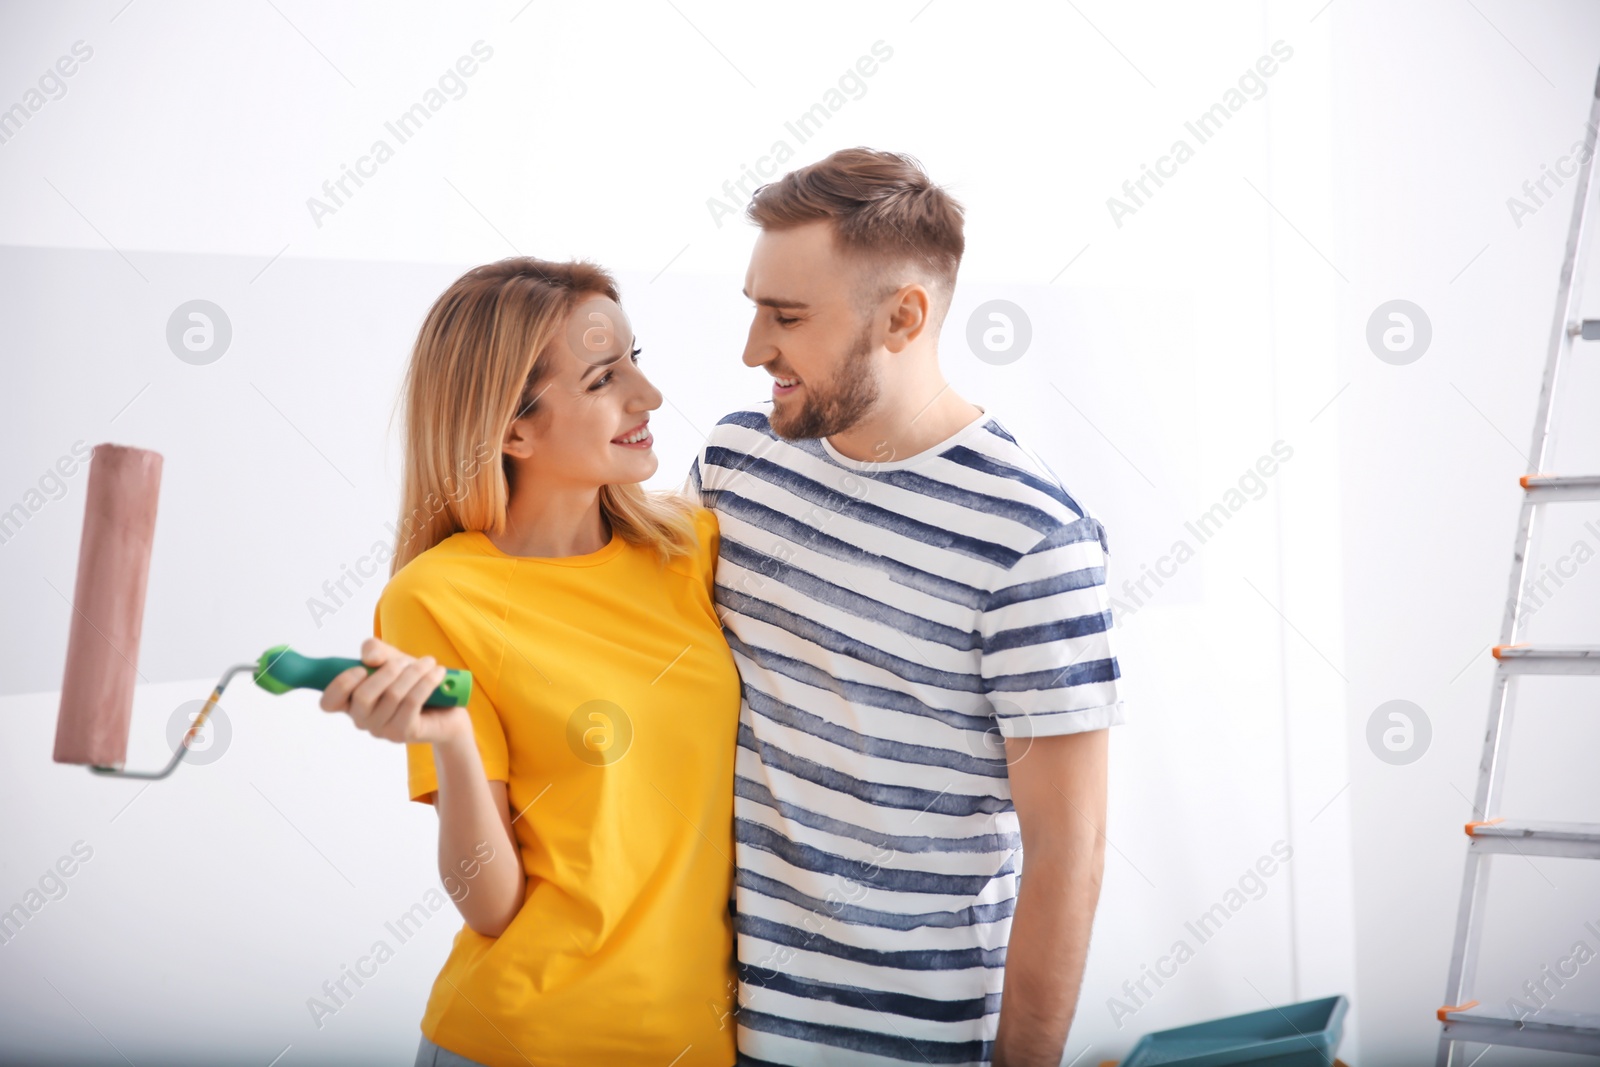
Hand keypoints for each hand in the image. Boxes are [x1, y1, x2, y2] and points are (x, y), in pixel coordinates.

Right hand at [320, 637, 466, 745]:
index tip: (361, 669)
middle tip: (405, 661)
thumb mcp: (390, 658)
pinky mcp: (404, 733)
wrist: (446, 706)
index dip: (340, 685)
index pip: (328, 702)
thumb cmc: (411, 680)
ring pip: (393, 696)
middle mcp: (362, 719)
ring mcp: (382, 729)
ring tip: (429, 662)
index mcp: (351, 701)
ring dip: (413, 673)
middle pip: (363, 696)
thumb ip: (374, 650)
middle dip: (387, 672)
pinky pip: (412, 703)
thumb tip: (370, 658)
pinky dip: (426, 683)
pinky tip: (437, 672)